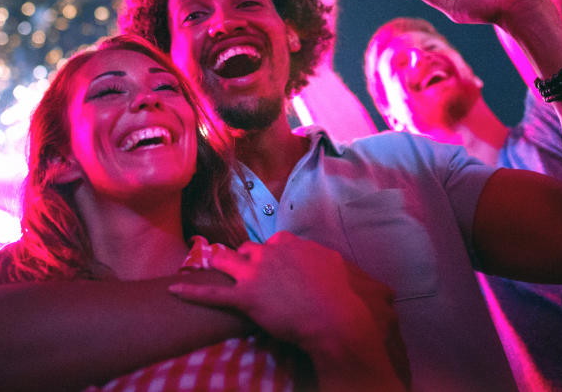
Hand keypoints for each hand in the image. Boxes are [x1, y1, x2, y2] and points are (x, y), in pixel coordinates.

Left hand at [168, 232, 398, 359]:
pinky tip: (174, 289)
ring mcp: (256, 270)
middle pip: (249, 249)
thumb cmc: (348, 301)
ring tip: (202, 263)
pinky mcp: (244, 295)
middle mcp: (273, 249)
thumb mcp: (356, 279)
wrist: (336, 319)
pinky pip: (211, 291)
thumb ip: (357, 277)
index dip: (271, 257)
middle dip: (244, 260)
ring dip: (216, 264)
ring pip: (227, 261)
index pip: (275, 243)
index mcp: (295, 242)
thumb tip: (388, 292)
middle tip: (241, 271)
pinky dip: (191, 290)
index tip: (272, 267)